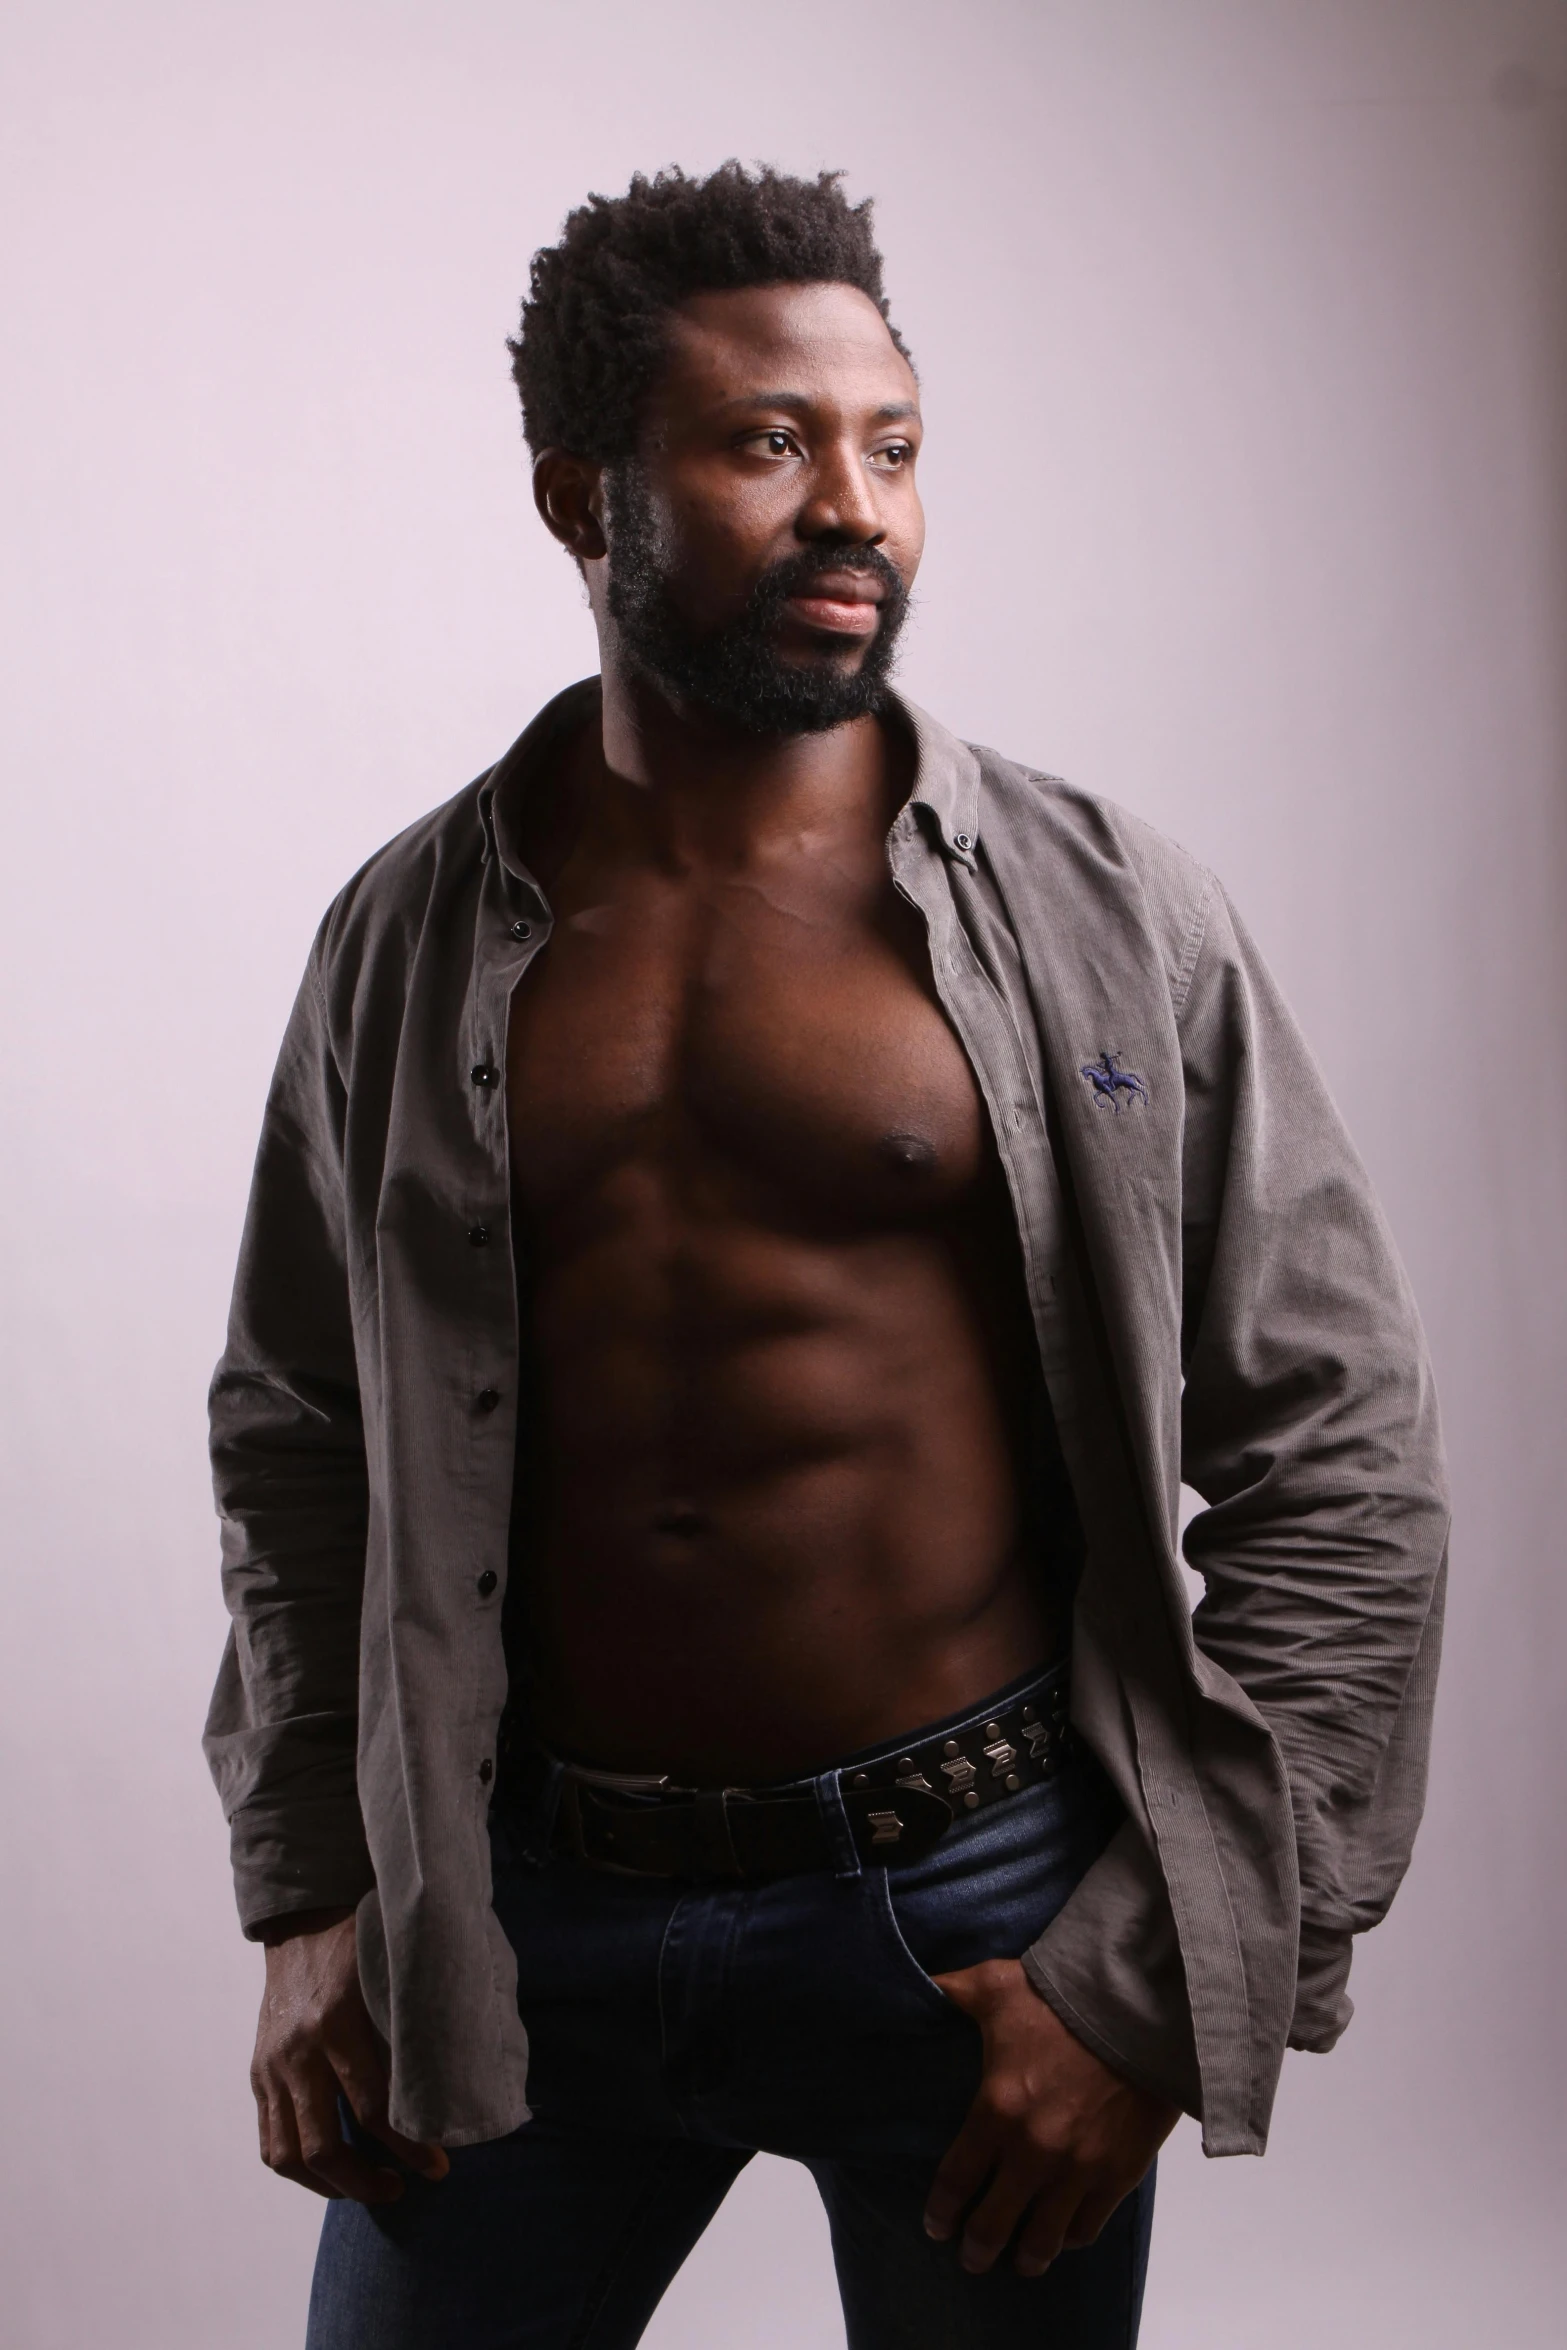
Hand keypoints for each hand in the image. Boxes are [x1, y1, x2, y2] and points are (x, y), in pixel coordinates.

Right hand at [252, 1908, 450, 2203]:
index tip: (438, 2167)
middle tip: (401, 2189)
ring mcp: (271, 2067)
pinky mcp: (258, 2075)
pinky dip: (299, 2168)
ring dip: (331, 2186)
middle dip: (366, 2182)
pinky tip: (331, 2174)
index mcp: (336, 2022)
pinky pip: (269, 2141)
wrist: (301, 1923)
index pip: (374, 2107)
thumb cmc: (360, 1945)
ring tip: (368, 2189)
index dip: (409, 2147)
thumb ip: (410, 2027)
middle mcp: (297, 2052)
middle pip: (325, 2146)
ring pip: (289, 2155)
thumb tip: (455, 2085)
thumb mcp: (391, 1975)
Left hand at [923, 1959, 1177, 2275]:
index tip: (936, 2227)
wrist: (1139, 2008)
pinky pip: (1087, 2226)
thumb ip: (952, 1993)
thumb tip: (916, 1986)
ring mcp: (1077, 2170)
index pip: (956, 2180)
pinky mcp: (1118, 2175)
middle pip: (994, 2223)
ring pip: (1043, 2239)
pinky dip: (1070, 2236)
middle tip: (972, 2258)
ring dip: (1026, 2257)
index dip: (942, 2211)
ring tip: (1019, 2262)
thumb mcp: (995, 1986)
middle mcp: (1032, 2152)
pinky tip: (1061, 2236)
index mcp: (996, 2109)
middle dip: (978, 2248)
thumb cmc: (1061, 1997)